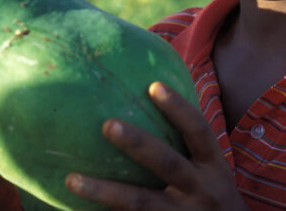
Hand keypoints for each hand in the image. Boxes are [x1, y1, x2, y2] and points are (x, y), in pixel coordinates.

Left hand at [64, 81, 248, 210]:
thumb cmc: (212, 195)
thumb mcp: (213, 170)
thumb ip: (190, 145)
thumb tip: (154, 94)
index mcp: (213, 166)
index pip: (199, 131)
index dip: (179, 108)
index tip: (154, 86)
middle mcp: (201, 190)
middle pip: (168, 163)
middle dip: (138, 144)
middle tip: (107, 124)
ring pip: (140, 203)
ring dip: (104, 191)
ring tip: (72, 180)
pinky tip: (76, 210)